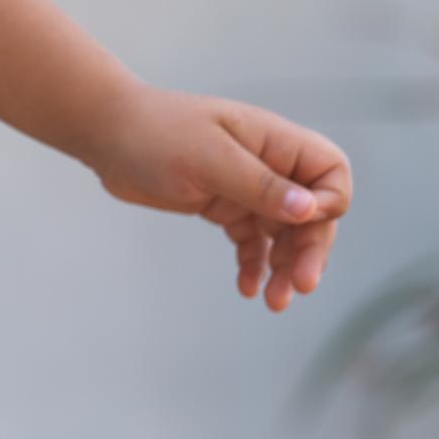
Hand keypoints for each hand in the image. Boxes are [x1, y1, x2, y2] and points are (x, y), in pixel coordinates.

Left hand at [88, 84, 351, 309]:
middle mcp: (269, 165)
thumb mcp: (209, 160)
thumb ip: (259, 185)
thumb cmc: (157, 135)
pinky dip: (255, 265)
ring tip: (274, 303)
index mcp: (275, 141)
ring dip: (284, 266)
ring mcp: (246, 187)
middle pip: (312, 212)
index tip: (300, 223)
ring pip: (283, 233)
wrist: (107, 135)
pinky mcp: (223, 206)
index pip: (331, 173)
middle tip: (300, 287)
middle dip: (310, 250)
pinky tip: (248, 289)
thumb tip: (309, 210)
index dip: (327, 203)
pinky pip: (252, 241)